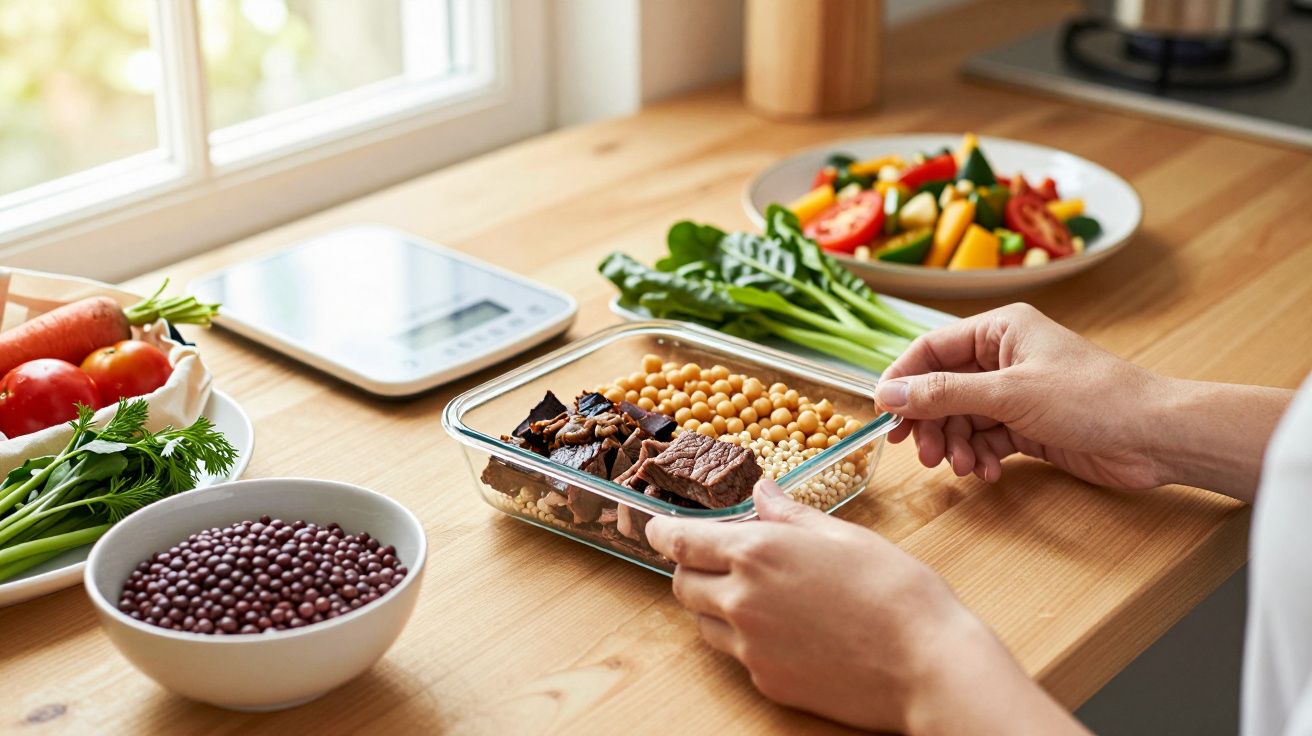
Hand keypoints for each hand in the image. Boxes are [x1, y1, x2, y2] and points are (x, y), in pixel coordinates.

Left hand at [646, 480, 1084, 733]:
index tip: (656, 527)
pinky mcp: (766, 682)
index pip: (682, 541)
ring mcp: (750, 648)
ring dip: (713, 604)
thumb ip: (790, 515)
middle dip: (691, 568)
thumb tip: (762, 494)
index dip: (663, 532)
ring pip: (703, 623)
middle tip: (717, 558)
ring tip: (756, 593)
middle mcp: (741, 600)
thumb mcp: (843, 536)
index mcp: (757, 553)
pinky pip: (737, 655)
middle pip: (682, 584)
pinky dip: (745, 638)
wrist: (927, 664)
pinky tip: (786, 629)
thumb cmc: (896, 591)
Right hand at [877, 303, 1169, 488]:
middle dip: (931, 423)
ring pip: (961, 418)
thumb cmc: (1093, 399)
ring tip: (961, 467)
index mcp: (1000, 330)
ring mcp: (1016, 392)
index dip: (902, 381)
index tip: (884, 415)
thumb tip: (890, 394)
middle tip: (924, 455)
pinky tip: (986, 472)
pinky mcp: (1028, 425)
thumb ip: (945, 394)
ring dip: (955, 444)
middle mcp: (1004, 356)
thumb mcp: (1010, 394)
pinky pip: (985, 438)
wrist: (1155, 437)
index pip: (931, 349)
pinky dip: (979, 456)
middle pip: (942, 388)